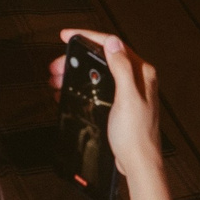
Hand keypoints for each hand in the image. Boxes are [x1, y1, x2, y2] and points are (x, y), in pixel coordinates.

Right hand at [51, 28, 163, 181]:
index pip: (112, 44)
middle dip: (76, 59)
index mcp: (141, 73)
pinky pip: (97, 87)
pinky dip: (82, 86)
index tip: (67, 36)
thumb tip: (113, 43)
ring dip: (76, 73)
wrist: (138, 163)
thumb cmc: (135, 136)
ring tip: (58, 78)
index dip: (87, 37)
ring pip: (98, 72)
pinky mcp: (120, 104)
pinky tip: (69, 91)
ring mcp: (128, 91)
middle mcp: (137, 79)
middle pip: (102, 57)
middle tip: (57, 65)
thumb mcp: (127, 98)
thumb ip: (122, 68)